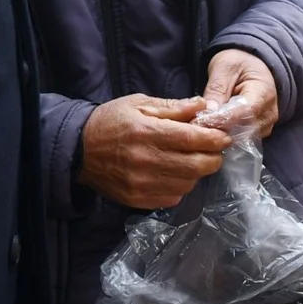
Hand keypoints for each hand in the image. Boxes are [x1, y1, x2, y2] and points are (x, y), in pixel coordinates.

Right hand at [78, 96, 230, 210]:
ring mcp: (142, 184)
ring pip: (187, 183)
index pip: (192, 139)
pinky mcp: (138, 199)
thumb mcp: (139, 104)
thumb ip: (173, 107)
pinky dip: (181, 186)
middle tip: (215, 151)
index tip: (223, 137)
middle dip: (213, 158)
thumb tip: (203, 106)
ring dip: (197, 173)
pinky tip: (175, 174)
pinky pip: (172, 197)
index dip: (214, 139)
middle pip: (196, 165)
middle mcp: (146, 161)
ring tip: (193, 161)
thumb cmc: (110, 122)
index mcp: (147, 132)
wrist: (78, 150)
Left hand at [202, 49, 279, 137]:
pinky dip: (223, 137)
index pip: (245, 111)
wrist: (252, 68)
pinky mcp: (256, 134)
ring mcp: (264, 127)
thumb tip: (209, 111)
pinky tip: (208, 130)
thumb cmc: (239, 64)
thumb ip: (217, 88)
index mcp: (264, 92)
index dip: (222, 118)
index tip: (200, 120)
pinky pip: (239, 141)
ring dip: (218, 134)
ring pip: (240, 138)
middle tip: (193, 126)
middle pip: (243, 129)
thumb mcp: (224, 67)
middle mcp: (269, 114)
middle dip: (217, 129)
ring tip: (198, 127)